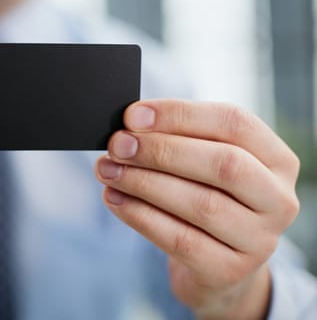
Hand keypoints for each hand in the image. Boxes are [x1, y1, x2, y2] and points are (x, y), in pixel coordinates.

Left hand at [95, 99, 299, 318]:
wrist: (216, 265)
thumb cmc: (207, 200)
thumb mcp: (204, 167)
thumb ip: (178, 142)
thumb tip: (129, 129)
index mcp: (277, 160)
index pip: (234, 123)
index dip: (180, 115)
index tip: (132, 116)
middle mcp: (278, 199)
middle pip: (223, 163)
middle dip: (161, 150)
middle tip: (117, 145)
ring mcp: (259, 240)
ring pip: (201, 203)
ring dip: (144, 182)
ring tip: (107, 170)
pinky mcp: (229, 270)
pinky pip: (180, 239)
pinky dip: (140, 215)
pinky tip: (115, 199)